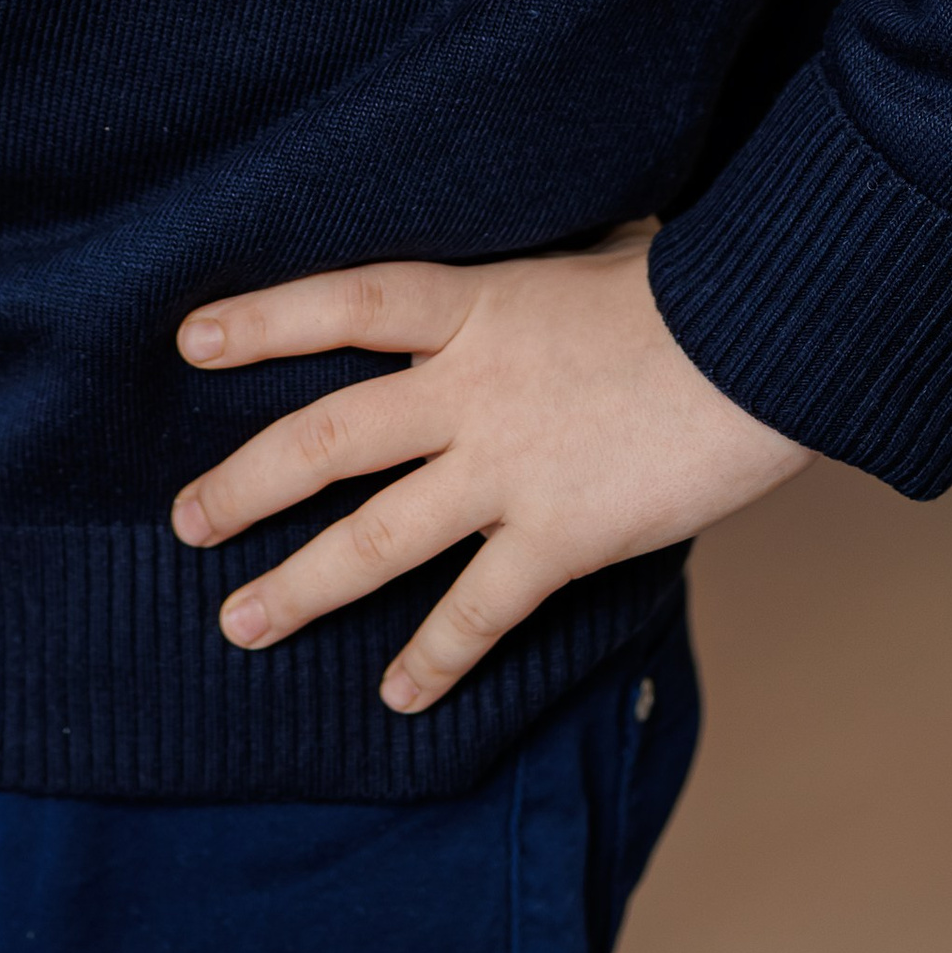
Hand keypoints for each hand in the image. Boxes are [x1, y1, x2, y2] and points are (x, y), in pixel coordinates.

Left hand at [170, 224, 810, 709]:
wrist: (765, 344)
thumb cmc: (690, 290)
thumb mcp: (591, 259)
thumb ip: (528, 289)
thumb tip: (519, 281)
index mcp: (476, 306)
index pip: (346, 303)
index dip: (265, 319)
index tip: (189, 339)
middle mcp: (472, 389)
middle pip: (330, 437)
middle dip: (248, 485)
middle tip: (186, 521)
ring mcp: (510, 468)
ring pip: (378, 536)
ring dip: (302, 585)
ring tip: (239, 624)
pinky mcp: (559, 536)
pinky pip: (477, 609)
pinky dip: (433, 656)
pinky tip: (396, 694)